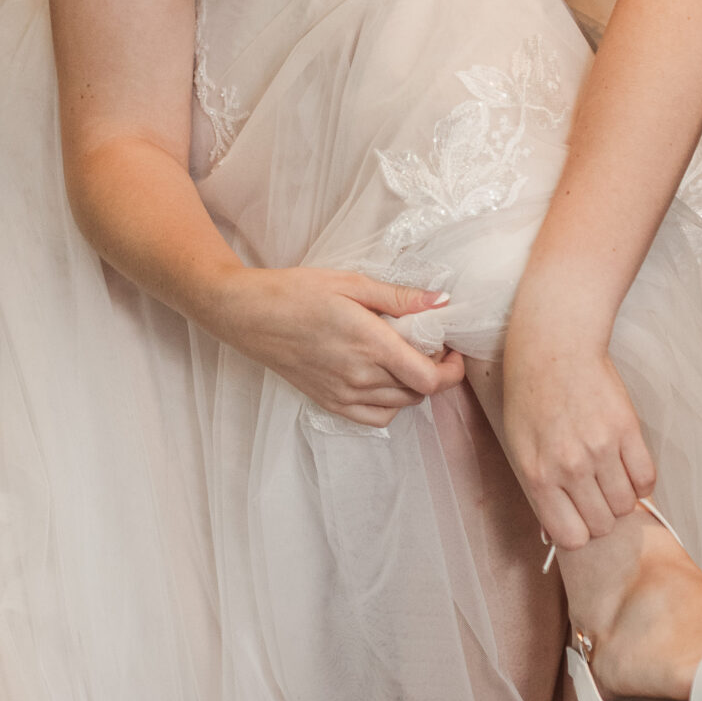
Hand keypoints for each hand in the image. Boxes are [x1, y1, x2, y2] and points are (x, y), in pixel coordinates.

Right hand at [213, 269, 464, 425]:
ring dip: (414, 387)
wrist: (249, 315)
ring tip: (405, 360)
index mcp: (369, 344)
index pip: (429, 378)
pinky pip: (375, 417)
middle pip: (419, 392)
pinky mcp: (329, 402)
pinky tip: (384, 381)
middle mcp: (359, 376)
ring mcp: (343, 394)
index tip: (452, 350)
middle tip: (429, 345)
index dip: (452, 369)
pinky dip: (390, 405)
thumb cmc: (297, 292)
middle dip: (435, 371)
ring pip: (401, 406)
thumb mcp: (351, 283)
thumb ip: (400, 297)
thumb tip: (441, 302)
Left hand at [501, 310, 655, 552]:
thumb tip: (560, 526)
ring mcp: (601, 449)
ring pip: (626, 504)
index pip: (570, 536)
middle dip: (601, 516)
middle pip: (602, 524)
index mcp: (538, 475)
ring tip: (611, 477)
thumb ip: (540, 487)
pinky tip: (628, 466)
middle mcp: (570, 467)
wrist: (553, 347)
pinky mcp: (628, 430)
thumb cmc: (531, 394)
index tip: (580, 518)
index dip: (579, 532)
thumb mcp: (520, 446)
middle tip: (596, 494)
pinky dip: (641, 480)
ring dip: (621, 498)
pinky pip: (647, 478)